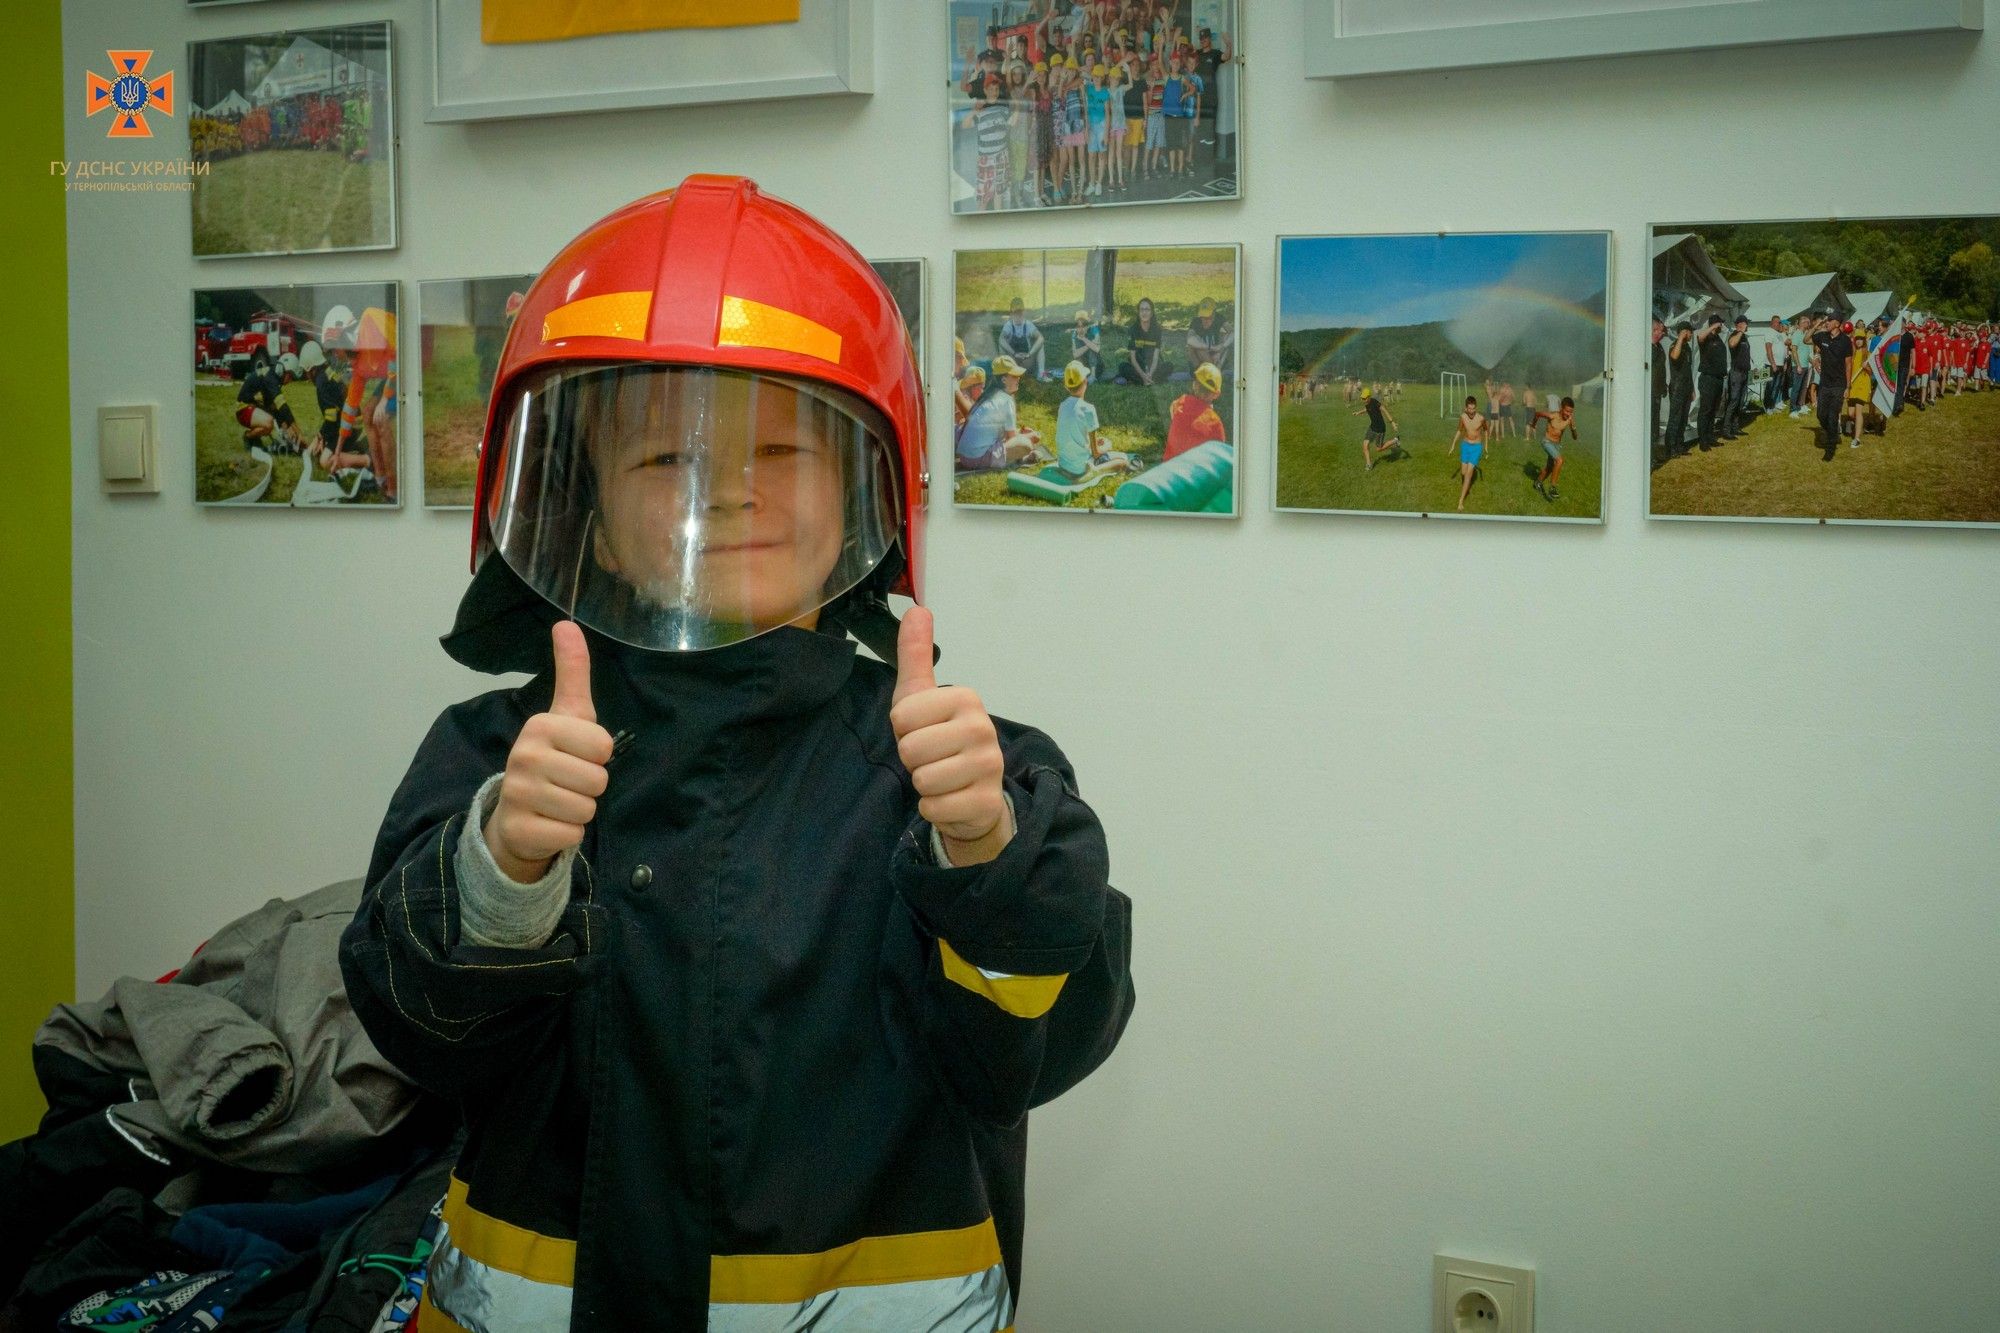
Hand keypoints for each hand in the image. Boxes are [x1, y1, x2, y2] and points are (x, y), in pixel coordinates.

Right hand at [483, 622, 613, 882]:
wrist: (516, 815)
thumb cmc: (553, 758)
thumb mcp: (567, 715)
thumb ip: (572, 671)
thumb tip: (566, 623)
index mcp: (540, 725)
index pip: (604, 746)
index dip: (597, 756)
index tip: (576, 755)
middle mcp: (523, 755)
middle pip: (598, 779)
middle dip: (590, 786)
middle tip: (567, 783)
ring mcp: (517, 794)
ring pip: (586, 808)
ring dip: (580, 811)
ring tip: (558, 802)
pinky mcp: (519, 829)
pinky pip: (572, 835)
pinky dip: (567, 835)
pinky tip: (548, 823)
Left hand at [890, 607, 1012, 864]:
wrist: (974, 796)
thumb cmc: (942, 740)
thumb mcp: (922, 697)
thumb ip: (916, 655)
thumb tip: (917, 608)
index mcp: (966, 699)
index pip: (902, 718)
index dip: (904, 731)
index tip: (924, 732)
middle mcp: (983, 728)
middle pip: (911, 750)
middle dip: (914, 760)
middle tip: (933, 758)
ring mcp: (989, 767)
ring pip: (923, 780)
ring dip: (924, 785)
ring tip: (942, 777)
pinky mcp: (986, 802)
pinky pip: (934, 807)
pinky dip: (934, 808)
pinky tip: (950, 799)